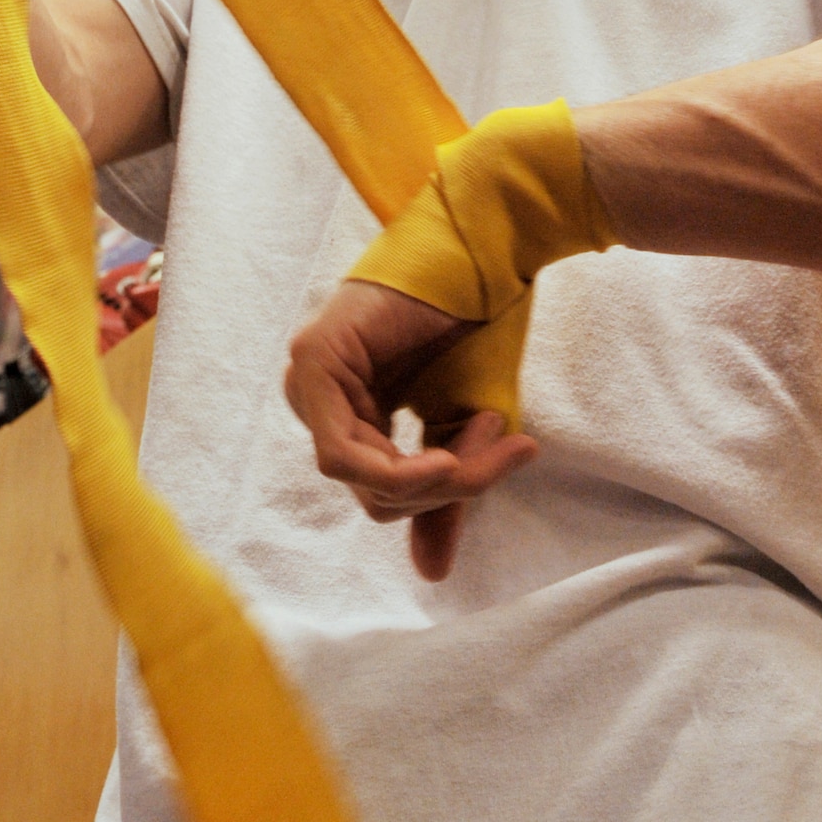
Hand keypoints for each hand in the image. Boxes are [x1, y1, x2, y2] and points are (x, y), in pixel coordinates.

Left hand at [285, 280, 537, 581]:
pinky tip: (450, 448)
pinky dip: (401, 467)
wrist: (492, 247)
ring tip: (491, 428)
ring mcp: (309, 376)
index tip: (512, 454)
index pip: (383, 491)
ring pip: (356, 477)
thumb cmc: (480, 323)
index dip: (448, 494)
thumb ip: (442, 493)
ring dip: (433, 472)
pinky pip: (343, 454)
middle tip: (505, 443)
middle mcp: (321, 396)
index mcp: (353, 408)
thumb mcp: (465, 425)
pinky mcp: (314, 361)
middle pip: (370, 491)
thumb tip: (431, 575)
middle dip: (446, 483)